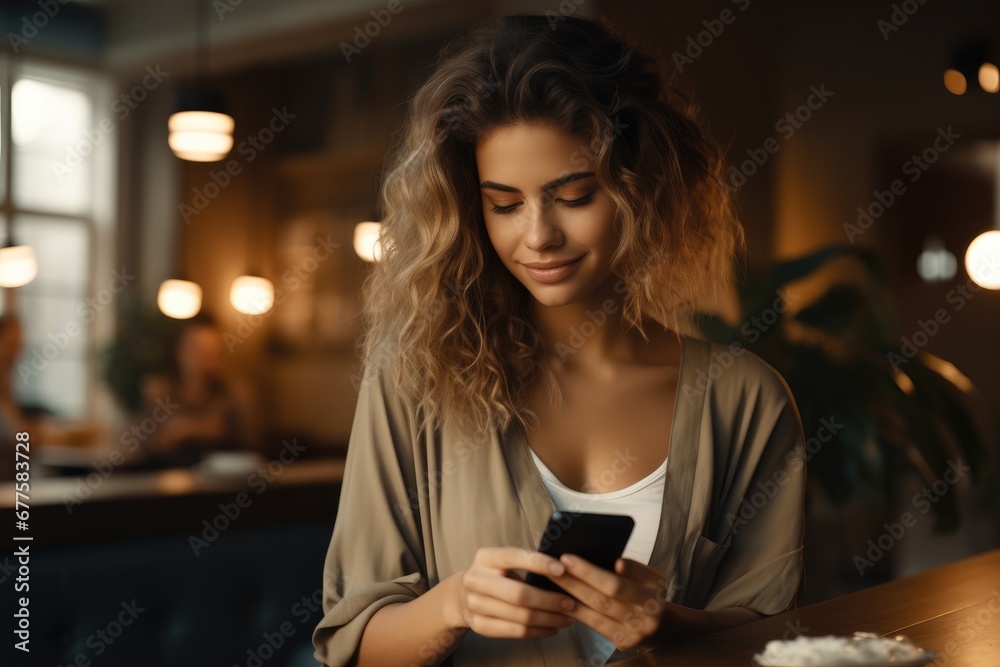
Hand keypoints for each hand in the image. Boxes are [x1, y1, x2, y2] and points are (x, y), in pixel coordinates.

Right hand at [451, 546, 578, 637]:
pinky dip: (539, 631)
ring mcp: (475, 605)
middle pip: (519, 594)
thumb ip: (525, 562)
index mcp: (485, 557)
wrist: (460, 596)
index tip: (563, 569)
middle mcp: (476, 580)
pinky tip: (553, 627)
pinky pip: (516, 632)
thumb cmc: (494, 575)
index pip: (514, 557)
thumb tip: (564, 569)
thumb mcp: (501, 561)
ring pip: (520, 617)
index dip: (539, 563)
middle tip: (571, 603)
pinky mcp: (480, 626)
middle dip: (549, 600)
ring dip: (549, 618)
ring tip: (568, 617)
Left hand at [548, 554, 674, 651]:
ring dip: (572, 596)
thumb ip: (635, 568)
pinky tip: (562, 601)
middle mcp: (646, 615)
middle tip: (554, 567)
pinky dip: (577, 612)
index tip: (568, 558)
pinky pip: (596, 625)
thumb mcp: (651, 577)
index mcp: (653, 593)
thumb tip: (617, 563)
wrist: (665, 627)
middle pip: (604, 597)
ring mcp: (635, 632)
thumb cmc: (651, 594)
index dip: (591, 571)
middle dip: (575, 580)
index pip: (617, 582)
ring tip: (554, 581)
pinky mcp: (623, 643)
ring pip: (597, 612)